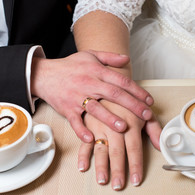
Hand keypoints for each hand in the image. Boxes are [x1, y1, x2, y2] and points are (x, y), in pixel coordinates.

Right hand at [30, 50, 153, 142]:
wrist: (44, 74)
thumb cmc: (69, 66)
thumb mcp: (90, 56)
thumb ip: (110, 58)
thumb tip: (127, 59)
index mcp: (97, 72)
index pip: (121, 81)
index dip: (137, 91)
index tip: (149, 101)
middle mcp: (89, 84)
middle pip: (114, 94)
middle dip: (132, 105)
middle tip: (146, 115)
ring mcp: (77, 98)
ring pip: (95, 108)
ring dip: (109, 118)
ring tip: (123, 127)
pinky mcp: (67, 109)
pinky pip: (75, 121)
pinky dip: (81, 130)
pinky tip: (90, 139)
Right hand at [78, 100, 161, 189]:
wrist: (107, 84)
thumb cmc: (128, 101)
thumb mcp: (144, 112)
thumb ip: (154, 129)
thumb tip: (161, 146)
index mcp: (130, 124)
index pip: (134, 149)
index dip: (135, 165)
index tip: (136, 180)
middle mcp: (114, 127)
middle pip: (117, 152)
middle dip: (118, 170)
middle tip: (118, 186)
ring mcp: (99, 126)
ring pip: (100, 149)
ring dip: (100, 166)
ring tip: (102, 180)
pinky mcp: (88, 125)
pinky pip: (84, 142)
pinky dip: (82, 154)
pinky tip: (82, 166)